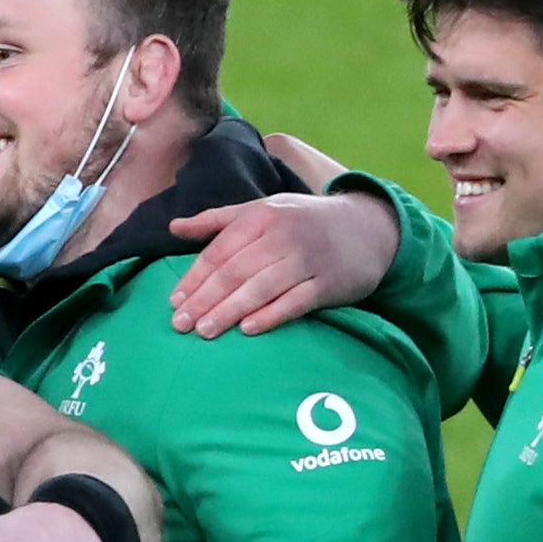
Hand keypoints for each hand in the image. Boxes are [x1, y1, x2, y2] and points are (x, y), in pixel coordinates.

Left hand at [163, 186, 399, 338]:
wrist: (369, 228)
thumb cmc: (303, 221)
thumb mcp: (263, 209)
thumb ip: (217, 220)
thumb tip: (173, 227)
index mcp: (262, 217)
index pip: (219, 252)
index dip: (194, 279)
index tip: (173, 303)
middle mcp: (283, 236)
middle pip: (235, 272)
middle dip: (204, 300)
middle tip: (180, 325)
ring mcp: (308, 260)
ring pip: (261, 288)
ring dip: (229, 311)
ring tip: (204, 332)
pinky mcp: (329, 283)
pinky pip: (295, 302)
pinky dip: (271, 316)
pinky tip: (247, 330)